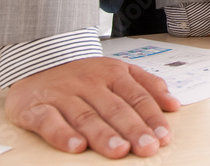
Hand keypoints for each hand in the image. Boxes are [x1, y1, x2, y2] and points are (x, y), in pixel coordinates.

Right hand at [5, 57, 179, 157]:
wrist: (38, 60)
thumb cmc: (85, 74)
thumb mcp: (119, 72)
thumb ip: (147, 86)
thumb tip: (173, 104)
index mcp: (113, 73)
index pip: (136, 97)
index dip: (151, 117)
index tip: (164, 137)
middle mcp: (89, 82)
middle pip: (114, 108)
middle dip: (132, 129)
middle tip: (147, 147)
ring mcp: (63, 94)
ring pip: (85, 116)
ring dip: (103, 135)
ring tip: (118, 150)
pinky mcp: (36, 107)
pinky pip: (49, 122)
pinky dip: (63, 135)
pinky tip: (77, 147)